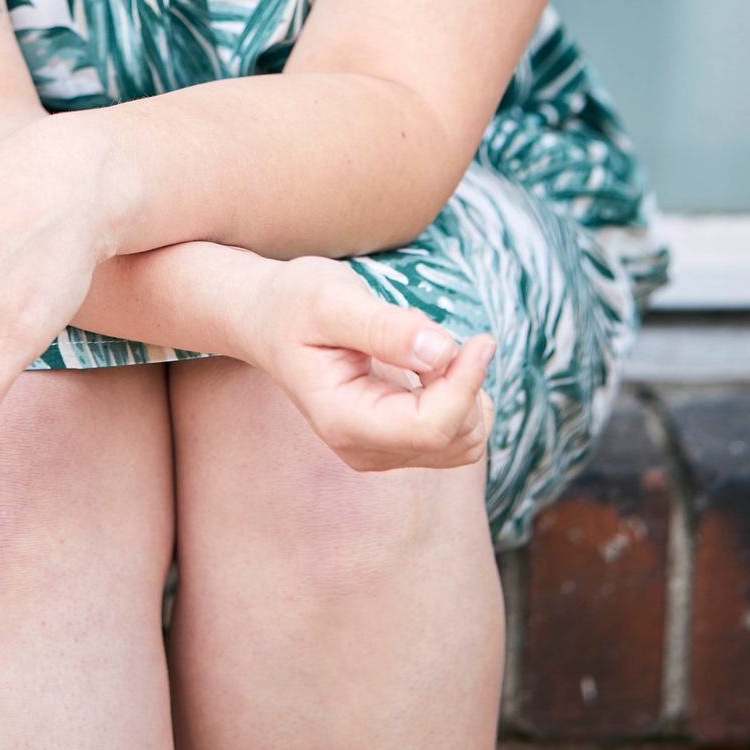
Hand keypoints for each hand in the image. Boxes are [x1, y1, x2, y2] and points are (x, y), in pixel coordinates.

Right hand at [241, 254, 496, 472]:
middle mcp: (363, 449)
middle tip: (438, 332)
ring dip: (466, 393)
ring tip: (428, 347)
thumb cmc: (295, 302)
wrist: (269, 319)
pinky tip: (432, 366)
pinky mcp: (395, 442)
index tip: (480, 339)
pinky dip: (461, 398)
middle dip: (466, 385)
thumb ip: (385, 327)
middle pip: (453, 438)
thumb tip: (443, 351)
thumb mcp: (332, 299)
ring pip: (463, 442)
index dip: (465, 385)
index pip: (430, 428)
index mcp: (343, 420)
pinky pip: (455, 435)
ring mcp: (380, 451)